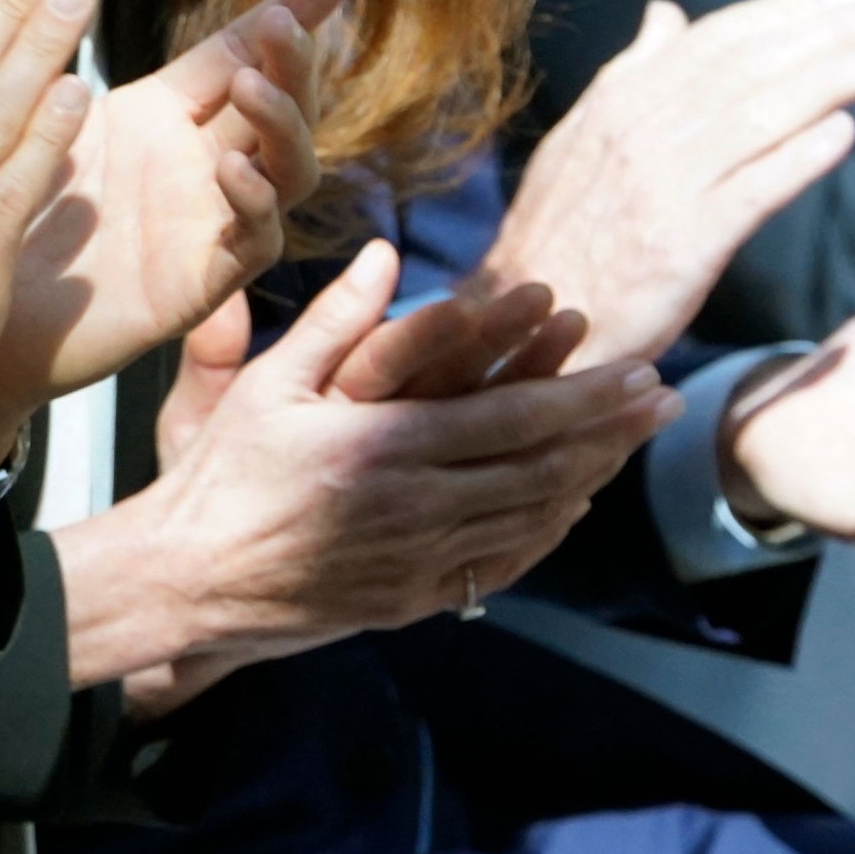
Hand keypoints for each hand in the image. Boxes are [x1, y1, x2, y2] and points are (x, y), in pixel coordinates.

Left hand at [0, 0, 356, 448]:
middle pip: (278, 103)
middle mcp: (198, 163)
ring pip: (285, 169)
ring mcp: (206, 223)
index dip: (293, 10)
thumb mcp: (32, 102)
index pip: (242, 50)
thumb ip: (53, 29)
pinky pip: (252, 243)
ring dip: (281, 126)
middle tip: (282, 28)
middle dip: (292, 63)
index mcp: (163, 113)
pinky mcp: (198, 284)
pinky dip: (252, 204)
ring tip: (256, 90)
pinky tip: (233, 172)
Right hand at [60, 242, 674, 711]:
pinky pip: (499, 565)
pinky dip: (544, 533)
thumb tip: (384, 256)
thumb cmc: (221, 473)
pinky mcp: (411, 597)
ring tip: (632, 445)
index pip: (511, 417)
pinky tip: (567, 506)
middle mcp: (414, 507)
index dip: (582, 394)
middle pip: (539, 467)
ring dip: (589, 476)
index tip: (634, 370)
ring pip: (529, 517)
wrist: (191, 578)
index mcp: (383, 446)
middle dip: (608, 431)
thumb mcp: (267, 387)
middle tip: (663, 400)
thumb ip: (336, 322)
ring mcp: (418, 560)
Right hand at [467, 0, 854, 368]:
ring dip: (830, 82)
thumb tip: (666, 13)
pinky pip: (747, 193)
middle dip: (825, 35)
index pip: (714, 40)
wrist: (523, 318)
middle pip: (745, 69)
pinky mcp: (677, 246)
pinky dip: (795, 160)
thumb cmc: (560, 231)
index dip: (785, 11)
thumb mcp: (583, 138)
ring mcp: (657, 188)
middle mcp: (637, 133)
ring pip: (755, 118)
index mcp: (618, 103)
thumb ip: (630, 75)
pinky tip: (843, 136)